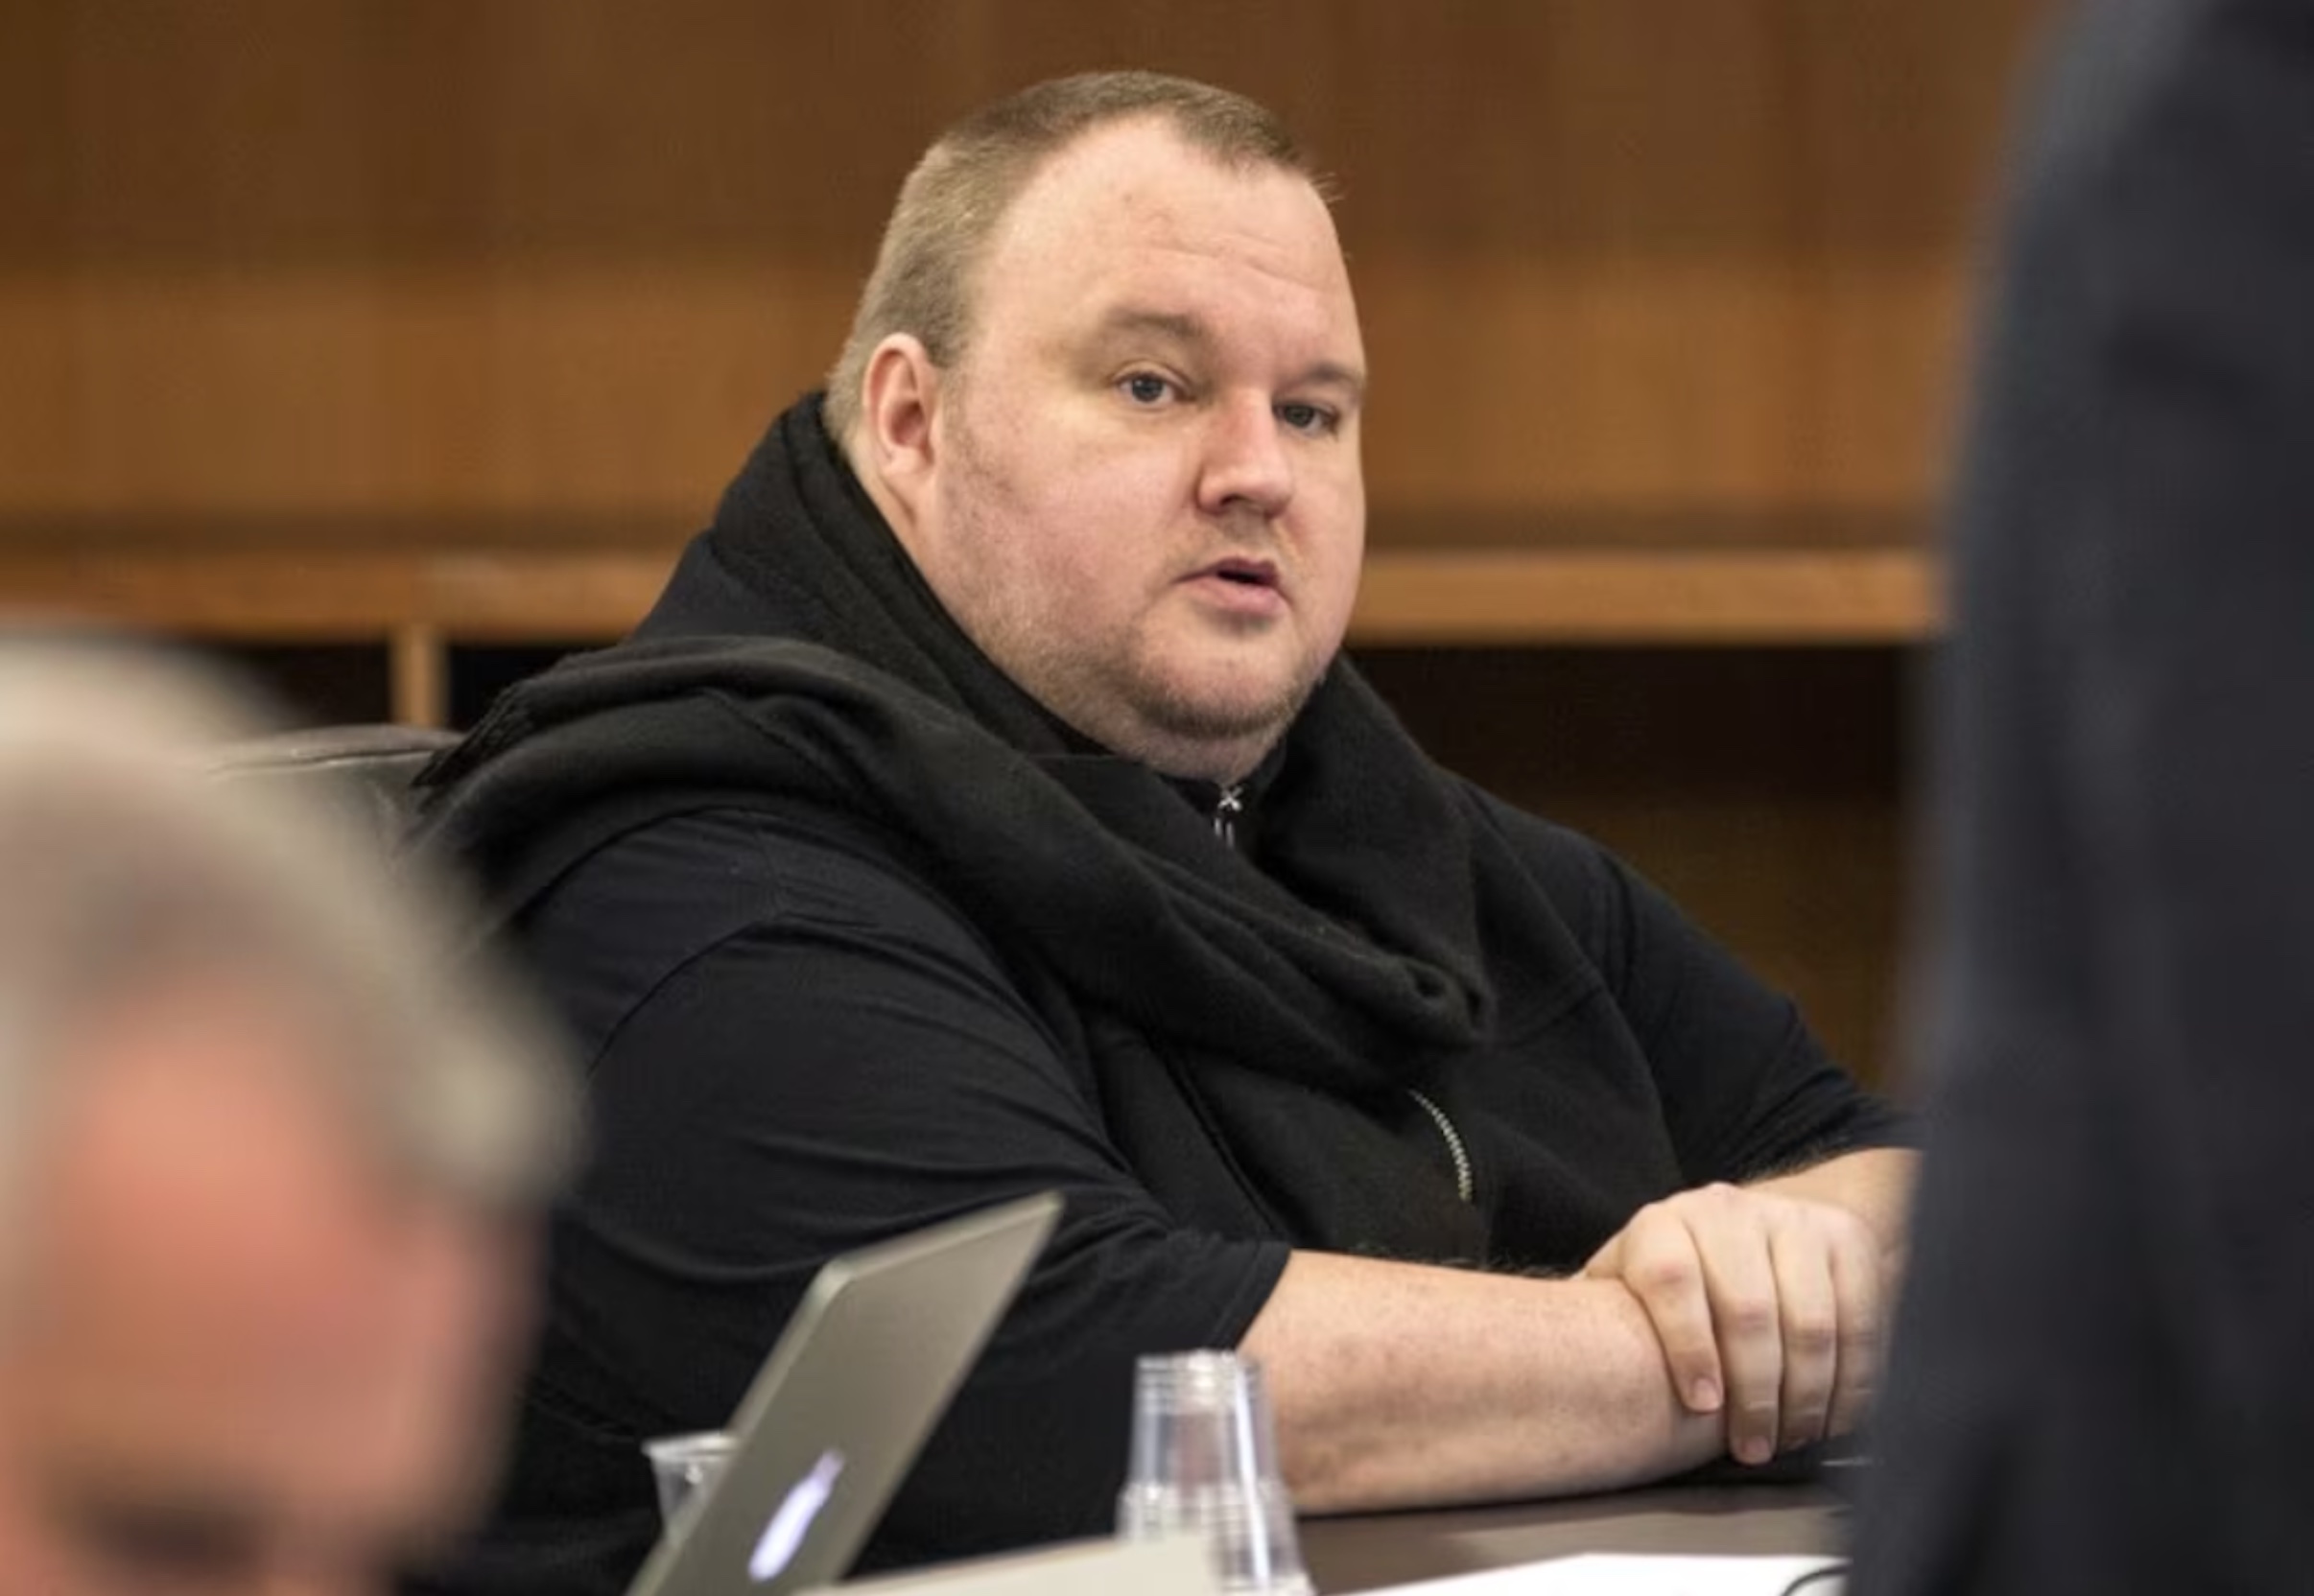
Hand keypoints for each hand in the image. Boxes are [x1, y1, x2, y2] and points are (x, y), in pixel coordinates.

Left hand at [1582, 1182, 1883, 1465]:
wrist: (1758, 1225)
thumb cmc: (1679, 1278)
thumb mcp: (1626, 1286)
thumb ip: (1597, 1323)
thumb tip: (1543, 1378)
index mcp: (1662, 1225)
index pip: (1672, 1280)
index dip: (1687, 1347)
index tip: (1702, 1407)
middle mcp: (1725, 1211)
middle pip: (1748, 1310)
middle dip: (1755, 1394)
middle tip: (1753, 1448)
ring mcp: (1790, 1220)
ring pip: (1809, 1321)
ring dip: (1807, 1396)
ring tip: (1792, 1439)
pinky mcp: (1844, 1239)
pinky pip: (1860, 1317)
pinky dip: (1854, 1379)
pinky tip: (1835, 1415)